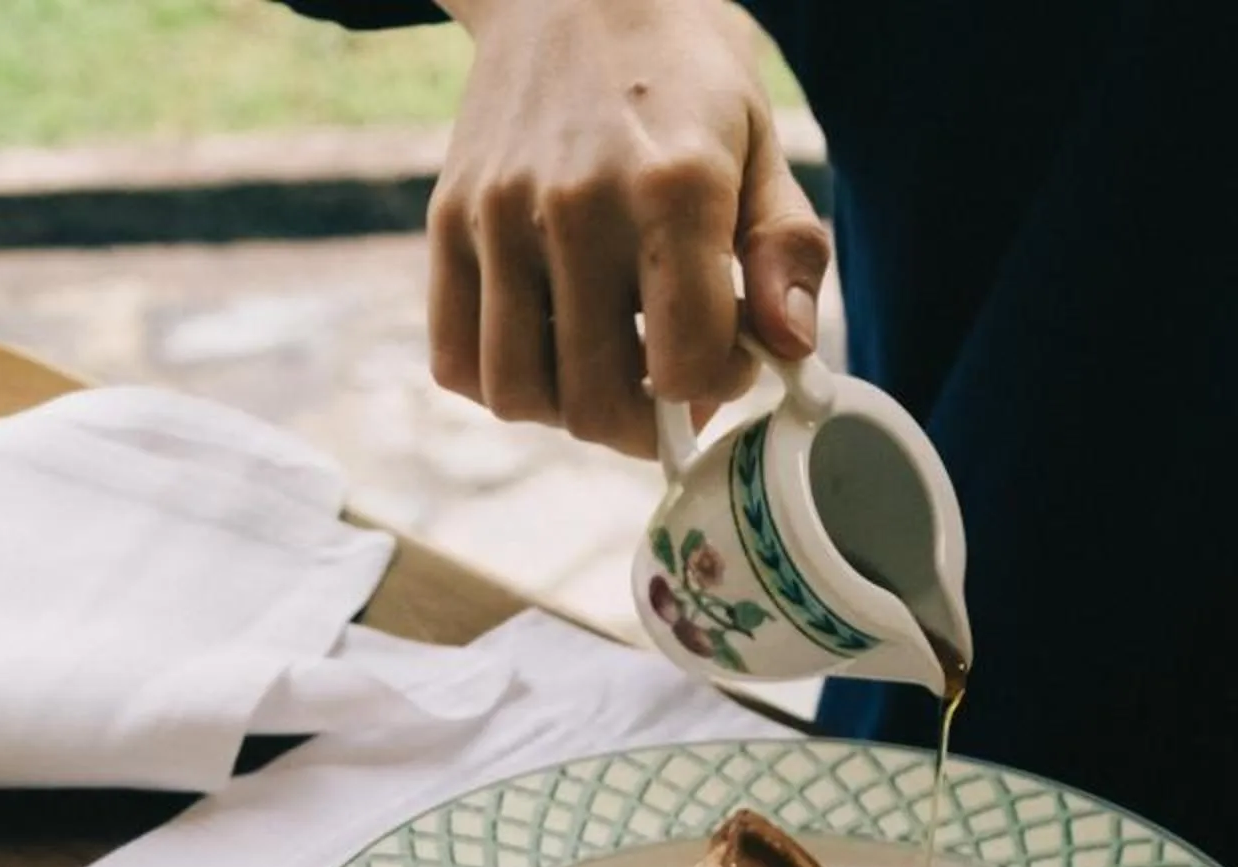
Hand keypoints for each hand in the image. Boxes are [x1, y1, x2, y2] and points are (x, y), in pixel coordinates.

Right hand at [428, 0, 826, 450]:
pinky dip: (500, 379)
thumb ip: (784, 249)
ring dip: (565, 411)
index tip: (727, 363)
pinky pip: (456, 360)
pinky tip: (544, 345)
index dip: (715, 390)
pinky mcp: (448, 222)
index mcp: (673, 185)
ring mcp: (501, 216)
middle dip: (642, 425)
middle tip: (665, 390)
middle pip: (595, 403)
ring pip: (517, 396)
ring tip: (602, 367)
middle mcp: (577, 205)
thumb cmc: (682, 68)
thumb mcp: (759, 139)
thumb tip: (789, 352)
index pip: (685, 366)